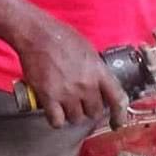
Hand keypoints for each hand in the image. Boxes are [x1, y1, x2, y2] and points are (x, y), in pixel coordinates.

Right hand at [12, 16, 128, 130]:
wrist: (35, 33)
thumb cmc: (58, 35)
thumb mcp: (87, 48)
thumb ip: (95, 68)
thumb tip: (98, 83)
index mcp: (98, 70)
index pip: (118, 99)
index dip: (119, 115)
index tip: (117, 122)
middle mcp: (86, 84)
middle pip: (95, 113)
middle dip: (88, 109)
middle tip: (80, 103)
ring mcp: (67, 92)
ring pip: (76, 119)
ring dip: (72, 114)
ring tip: (65, 105)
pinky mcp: (48, 96)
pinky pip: (57, 121)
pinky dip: (56, 119)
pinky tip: (54, 112)